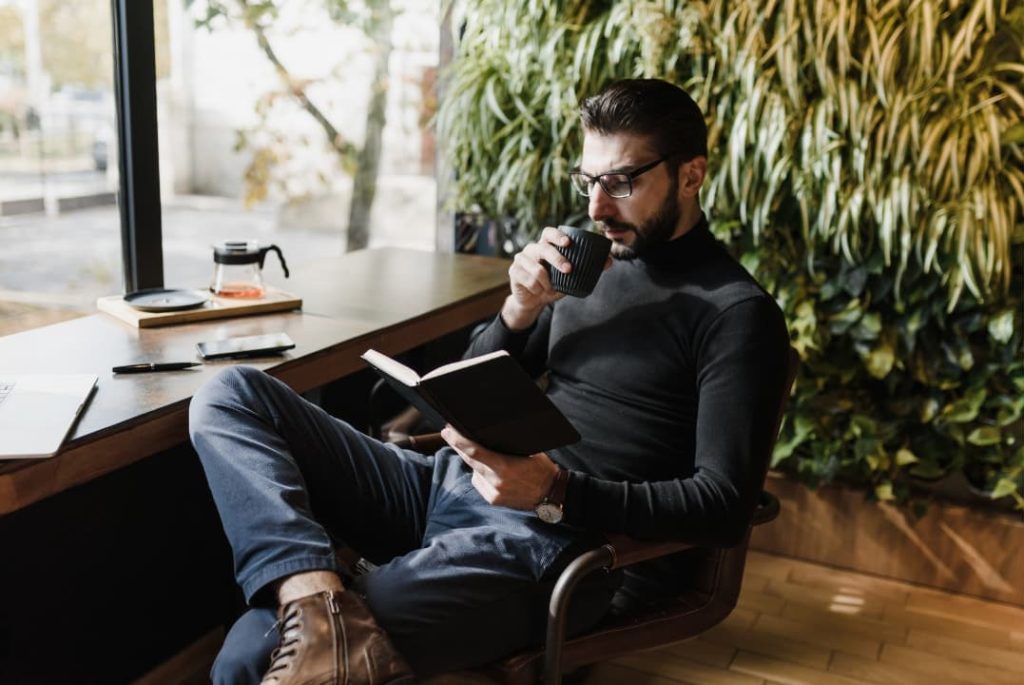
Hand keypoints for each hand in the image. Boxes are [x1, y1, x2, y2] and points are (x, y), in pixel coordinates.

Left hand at [441, 424, 557, 509]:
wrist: (551, 494)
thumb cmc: (542, 469)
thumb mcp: (529, 451)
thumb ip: (507, 447)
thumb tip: (487, 435)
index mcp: (504, 466)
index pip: (474, 451)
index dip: (458, 441)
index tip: (448, 430)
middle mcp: (496, 481)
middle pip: (469, 460)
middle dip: (458, 446)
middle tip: (448, 433)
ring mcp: (494, 492)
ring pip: (475, 472)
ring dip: (476, 463)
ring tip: (491, 459)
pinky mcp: (493, 500)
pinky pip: (480, 483)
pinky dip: (482, 476)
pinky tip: (494, 474)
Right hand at [502, 226, 613, 329]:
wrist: (534, 301)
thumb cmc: (553, 284)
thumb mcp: (572, 277)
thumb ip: (588, 268)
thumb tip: (609, 261)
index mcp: (545, 245)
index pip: (549, 232)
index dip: (557, 236)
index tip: (568, 243)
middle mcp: (532, 249)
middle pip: (543, 248)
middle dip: (556, 258)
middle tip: (568, 270)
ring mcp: (521, 259)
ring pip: (536, 268)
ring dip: (546, 282)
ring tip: (549, 287)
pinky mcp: (514, 271)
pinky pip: (529, 280)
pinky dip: (537, 289)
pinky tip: (537, 291)